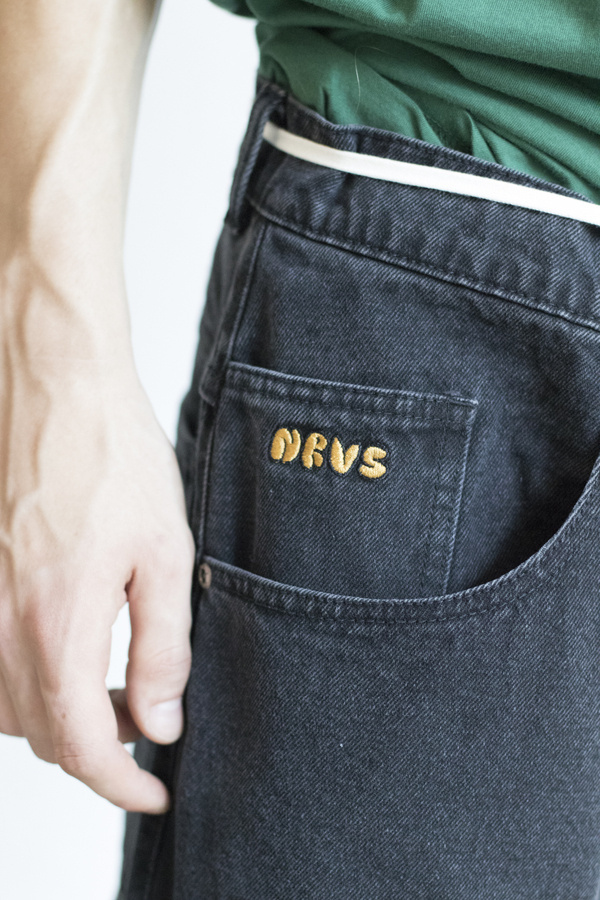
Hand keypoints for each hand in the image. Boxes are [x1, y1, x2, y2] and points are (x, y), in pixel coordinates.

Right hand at [0, 361, 195, 813]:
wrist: (57, 390)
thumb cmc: (115, 459)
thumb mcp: (165, 553)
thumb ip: (162, 647)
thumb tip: (160, 723)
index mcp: (57, 622)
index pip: (80, 743)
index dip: (121, 784)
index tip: (156, 791)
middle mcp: (4, 623)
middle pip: (42, 734)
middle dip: (99, 752)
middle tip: (150, 733)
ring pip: (12, 706)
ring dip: (64, 718)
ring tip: (120, 693)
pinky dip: (34, 683)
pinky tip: (73, 654)